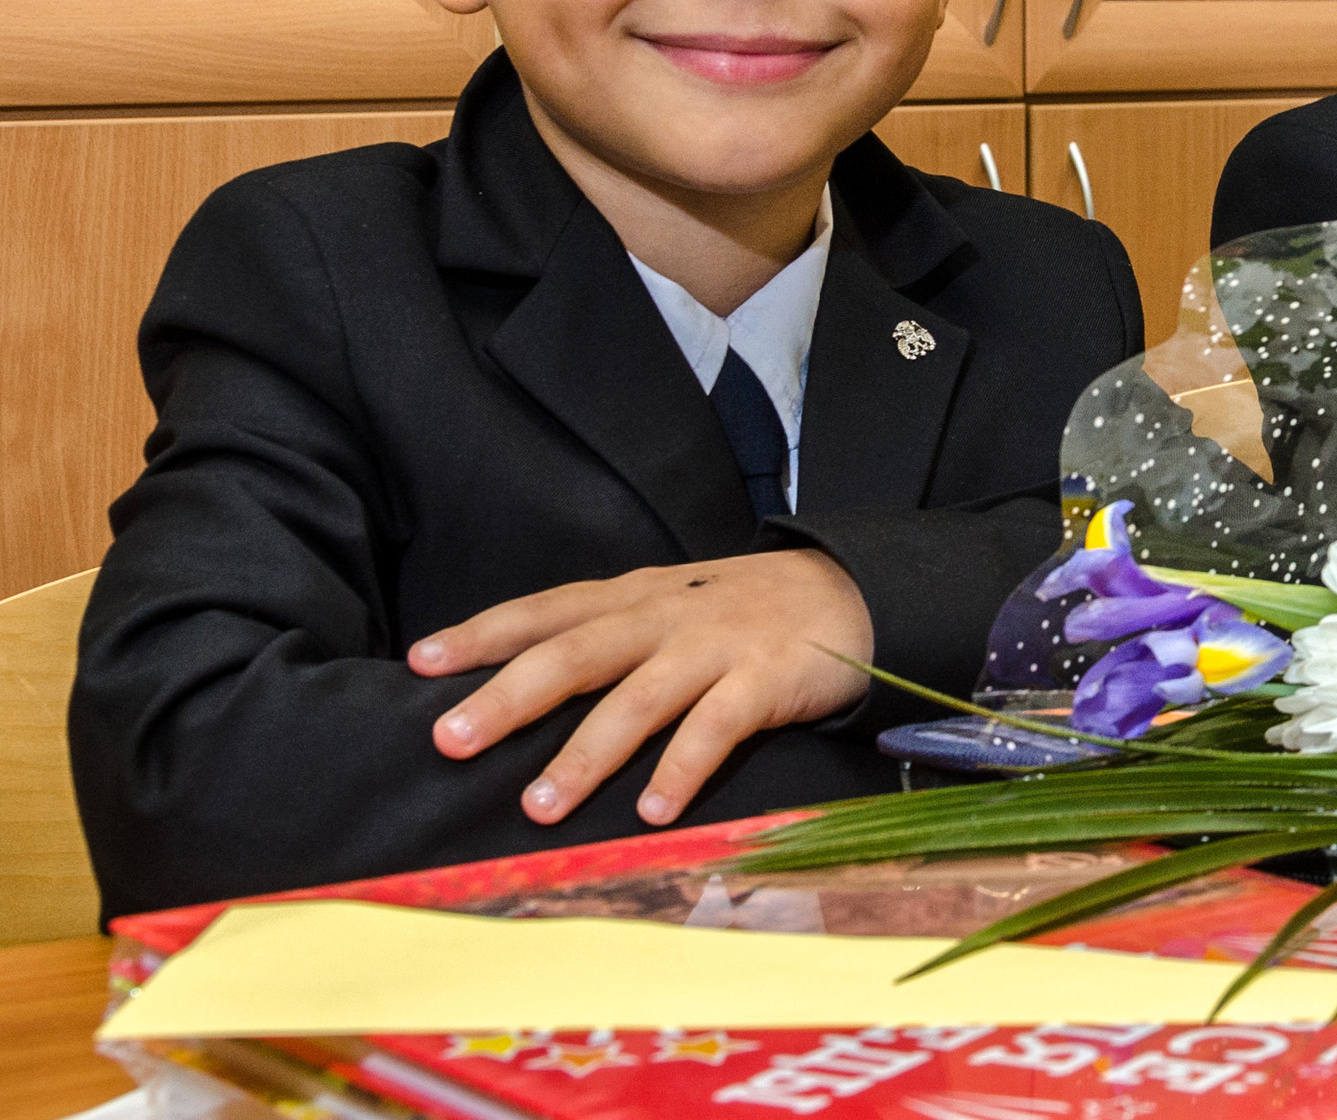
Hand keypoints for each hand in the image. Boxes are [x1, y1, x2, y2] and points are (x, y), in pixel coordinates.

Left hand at [407, 549, 872, 827]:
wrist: (850, 592)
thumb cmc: (742, 610)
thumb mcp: (669, 603)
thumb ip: (607, 634)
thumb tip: (519, 686)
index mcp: (633, 597)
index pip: (546, 610)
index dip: (482, 633)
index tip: (420, 663)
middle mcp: (664, 617)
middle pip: (575, 654)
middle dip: (508, 697)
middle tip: (449, 740)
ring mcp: (714, 647)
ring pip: (637, 700)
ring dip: (584, 754)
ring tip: (538, 804)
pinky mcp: (764, 679)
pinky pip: (715, 728)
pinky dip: (681, 769)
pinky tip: (653, 811)